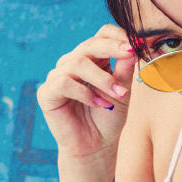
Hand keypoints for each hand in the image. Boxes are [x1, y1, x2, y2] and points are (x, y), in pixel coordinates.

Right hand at [37, 24, 137, 158]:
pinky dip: (85, 92)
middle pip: (89, 45)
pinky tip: (99, 104)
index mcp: (93, 59)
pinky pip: (64, 82)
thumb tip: (131, 47)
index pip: (101, 35)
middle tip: (130, 54)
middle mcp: (73, 63)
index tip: (134, 45)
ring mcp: (58, 76)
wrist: (96, 146)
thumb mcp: (122, 91)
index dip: (116, 35)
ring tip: (118, 94)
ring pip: (77, 63)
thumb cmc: (109, 118)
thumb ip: (124, 70)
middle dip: (112, 48)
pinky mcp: (47, 93)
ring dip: (102, 78)